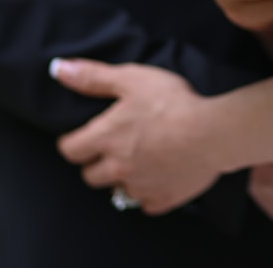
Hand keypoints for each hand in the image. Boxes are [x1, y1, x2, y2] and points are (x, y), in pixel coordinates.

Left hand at [51, 58, 219, 213]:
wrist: (213, 133)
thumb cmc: (172, 103)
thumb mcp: (132, 79)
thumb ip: (93, 77)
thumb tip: (58, 69)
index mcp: (105, 139)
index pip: (69, 150)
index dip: (73, 143)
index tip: (83, 137)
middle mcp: (117, 168)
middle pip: (90, 176)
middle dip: (97, 163)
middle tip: (114, 148)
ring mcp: (140, 187)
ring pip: (119, 190)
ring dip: (124, 178)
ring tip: (141, 160)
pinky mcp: (163, 199)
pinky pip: (147, 203)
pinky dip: (150, 192)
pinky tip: (162, 175)